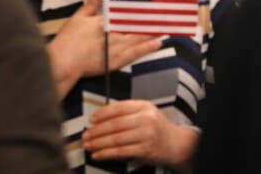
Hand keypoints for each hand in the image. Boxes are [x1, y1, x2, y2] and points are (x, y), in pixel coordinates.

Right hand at [47, 1, 161, 97]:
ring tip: (167, 26)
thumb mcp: (76, 19)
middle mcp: (114, 33)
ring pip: (140, 37)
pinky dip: (147, 48)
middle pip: (137, 24)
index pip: (127, 12)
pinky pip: (136, 53)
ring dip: (154, 32)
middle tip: (167, 13)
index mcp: (105, 21)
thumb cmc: (68, 41)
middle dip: (152, 19)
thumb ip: (88, 7)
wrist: (64, 63)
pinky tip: (157, 44)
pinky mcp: (116, 61)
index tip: (153, 2)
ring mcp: (117, 47)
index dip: (141, 8)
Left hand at [83, 100, 198, 169]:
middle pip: (115, 125)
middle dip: (97, 131)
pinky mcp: (144, 150)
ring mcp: (146, 135)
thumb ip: (127, 112)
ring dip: (98, 143)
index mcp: (144, 106)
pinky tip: (97, 154)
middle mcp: (146, 119)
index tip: (91, 120)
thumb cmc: (155, 127)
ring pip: (116, 139)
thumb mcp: (145, 112)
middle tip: (85, 135)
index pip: (119, 108)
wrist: (174, 143)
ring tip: (88, 145)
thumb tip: (99, 118)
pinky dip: (106, 154)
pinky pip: (120, 152)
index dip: (102, 114)